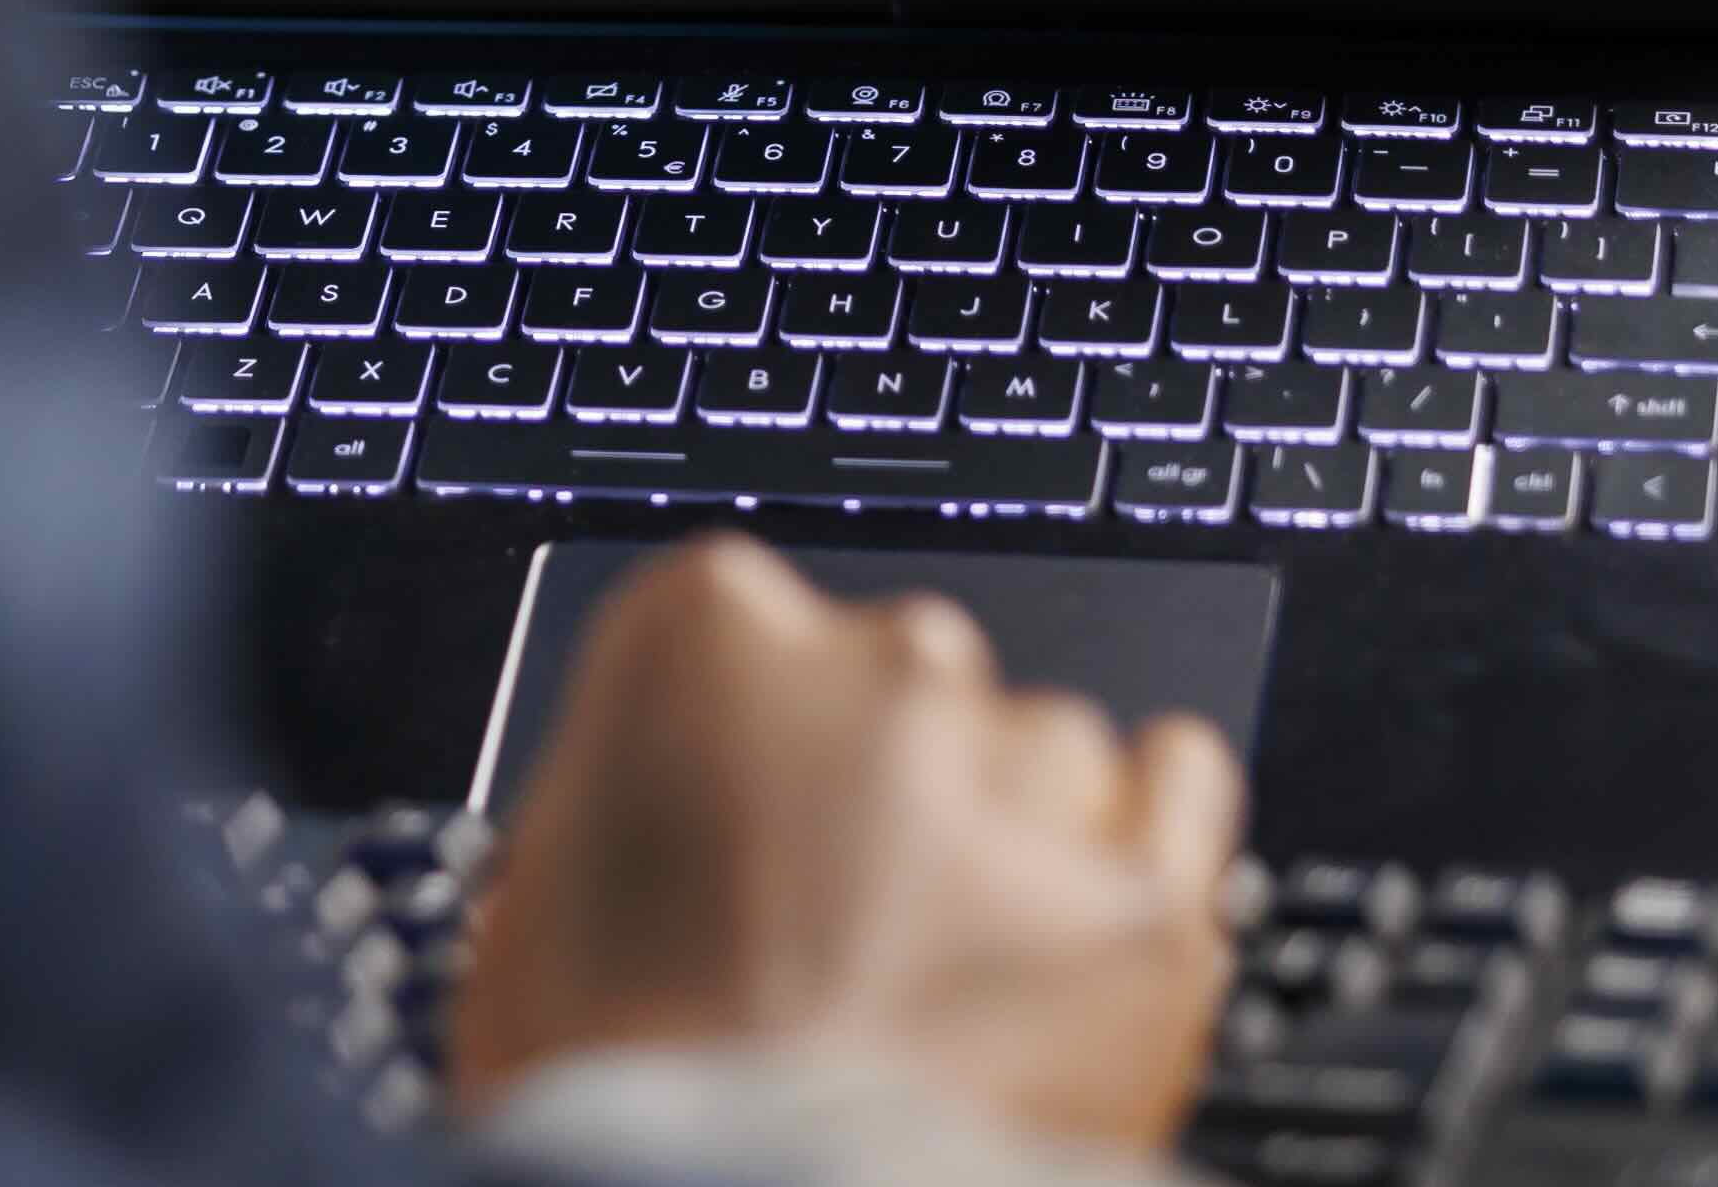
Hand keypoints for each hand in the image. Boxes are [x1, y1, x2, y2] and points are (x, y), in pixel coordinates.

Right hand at [445, 533, 1249, 1154]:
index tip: (747, 826)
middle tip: (839, 930)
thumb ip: (635, 800)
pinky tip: (1081, 914)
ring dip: (1006, 837)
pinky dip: (1139, 838)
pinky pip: (1178, 785)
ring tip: (946, 977)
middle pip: (905, 684)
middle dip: (879, 791)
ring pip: (1041, 748)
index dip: (748, 749)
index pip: (752, 630)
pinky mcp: (1144, 898)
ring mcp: (1025, 775)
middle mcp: (883, 669)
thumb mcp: (539, 895)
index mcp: (708, 632)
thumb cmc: (614, 1086)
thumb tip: (672, 825)